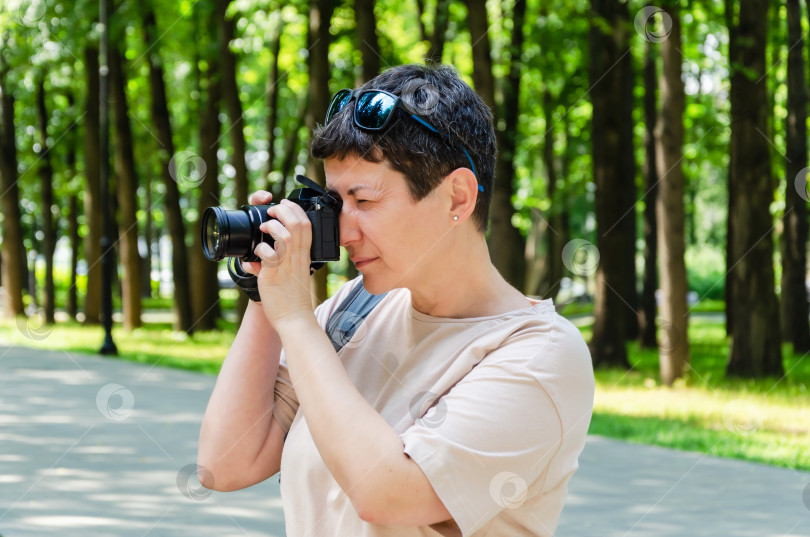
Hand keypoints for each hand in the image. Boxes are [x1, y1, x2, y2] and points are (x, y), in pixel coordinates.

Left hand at [243, 190, 314, 325]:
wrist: (295, 319)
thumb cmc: (292, 299)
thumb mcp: (289, 276)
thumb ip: (273, 264)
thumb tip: (251, 261)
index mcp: (304, 255)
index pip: (306, 225)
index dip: (296, 210)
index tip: (285, 204)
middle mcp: (298, 257)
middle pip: (298, 224)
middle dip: (284, 210)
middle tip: (273, 209)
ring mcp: (287, 265)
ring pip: (286, 235)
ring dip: (273, 225)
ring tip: (265, 226)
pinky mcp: (275, 274)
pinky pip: (269, 254)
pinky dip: (261, 248)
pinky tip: (258, 252)